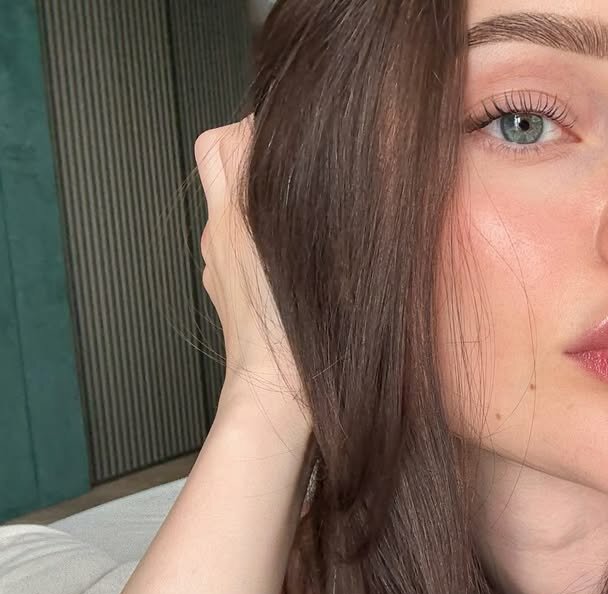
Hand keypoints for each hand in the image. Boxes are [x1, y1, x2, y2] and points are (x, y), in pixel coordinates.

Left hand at [194, 114, 310, 439]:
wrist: (274, 398)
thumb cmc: (301, 341)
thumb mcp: (328, 261)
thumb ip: (325, 207)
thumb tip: (339, 167)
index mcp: (239, 219)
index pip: (227, 138)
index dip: (263, 130)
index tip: (298, 141)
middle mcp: (219, 233)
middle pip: (216, 154)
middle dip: (251, 150)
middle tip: (292, 166)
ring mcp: (217, 261)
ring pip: (225, 199)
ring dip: (255, 195)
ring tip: (300, 216)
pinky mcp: (223, 286)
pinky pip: (232, 241)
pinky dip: (255, 235)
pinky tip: (291, 260)